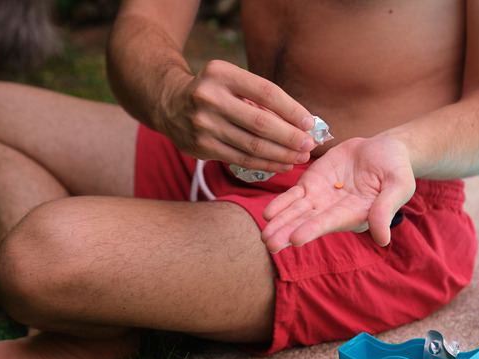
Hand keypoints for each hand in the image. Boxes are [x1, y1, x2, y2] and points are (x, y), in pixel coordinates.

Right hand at [162, 60, 315, 171]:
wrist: (169, 103)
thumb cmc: (213, 91)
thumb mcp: (231, 81)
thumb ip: (260, 99)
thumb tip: (301, 122)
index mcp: (222, 74)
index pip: (266, 92)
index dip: (291, 109)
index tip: (309, 122)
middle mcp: (210, 98)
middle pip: (261, 123)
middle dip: (290, 137)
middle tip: (310, 145)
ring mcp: (204, 125)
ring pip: (252, 145)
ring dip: (282, 154)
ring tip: (300, 157)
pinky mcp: (202, 147)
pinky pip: (241, 159)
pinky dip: (266, 164)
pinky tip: (282, 164)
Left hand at [261, 137, 416, 252]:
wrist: (385, 148)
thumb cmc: (396, 168)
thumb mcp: (399, 184)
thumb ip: (385, 209)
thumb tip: (383, 240)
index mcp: (356, 213)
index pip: (331, 222)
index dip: (313, 229)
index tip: (295, 238)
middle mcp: (335, 211)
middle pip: (308, 222)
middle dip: (288, 233)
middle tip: (269, 244)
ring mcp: (321, 199)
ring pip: (297, 212)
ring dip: (280, 223)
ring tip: (264, 236)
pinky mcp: (312, 184)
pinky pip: (293, 196)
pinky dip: (281, 204)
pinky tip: (267, 215)